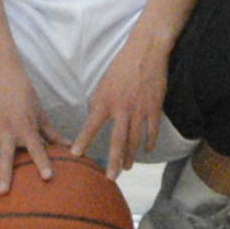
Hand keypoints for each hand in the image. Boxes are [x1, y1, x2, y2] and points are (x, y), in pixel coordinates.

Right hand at [0, 68, 57, 195]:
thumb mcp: (39, 111)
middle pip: (5, 157)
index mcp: (25, 127)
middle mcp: (7, 131)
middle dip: (4, 175)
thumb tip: (69, 146)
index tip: (48, 177)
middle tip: (3, 192)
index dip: (43, 162)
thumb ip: (52, 132)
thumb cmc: (23, 92)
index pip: (36, 148)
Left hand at [72, 24, 176, 179]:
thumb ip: (99, 102)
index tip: (75, 154)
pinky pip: (152, 131)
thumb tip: (94, 118)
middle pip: (117, 141)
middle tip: (110, 177)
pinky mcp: (154, 108)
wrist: (146, 52)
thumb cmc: (122, 66)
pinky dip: (149, 142)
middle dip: (113, 161)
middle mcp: (122, 108)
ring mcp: (139, 110)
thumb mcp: (104, 83)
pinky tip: (146, 150)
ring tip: (127, 167)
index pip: (91, 124)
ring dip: (131, 156)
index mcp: (105, 100)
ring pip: (135, 140)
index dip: (83, 140)